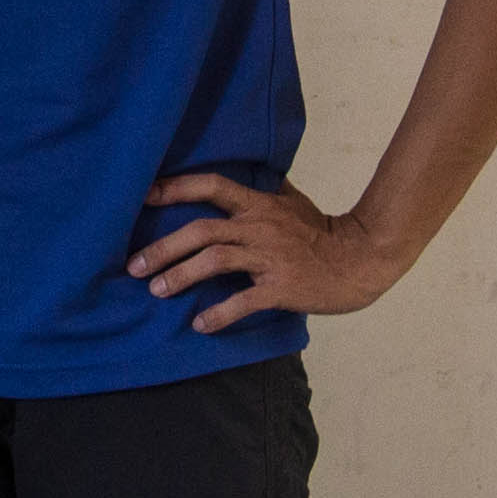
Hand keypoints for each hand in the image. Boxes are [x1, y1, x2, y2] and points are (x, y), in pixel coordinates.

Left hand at [129, 172, 404, 327]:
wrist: (361, 259)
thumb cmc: (323, 231)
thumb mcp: (293, 202)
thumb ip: (265, 190)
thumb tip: (248, 172)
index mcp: (258, 205)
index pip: (211, 186)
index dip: (176, 188)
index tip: (144, 197)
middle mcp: (259, 227)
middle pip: (202, 230)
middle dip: (164, 247)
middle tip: (135, 266)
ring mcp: (270, 257)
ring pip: (215, 261)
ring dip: (181, 276)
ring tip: (157, 290)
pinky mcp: (282, 288)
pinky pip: (244, 300)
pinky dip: (220, 313)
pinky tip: (201, 325)